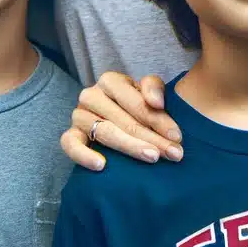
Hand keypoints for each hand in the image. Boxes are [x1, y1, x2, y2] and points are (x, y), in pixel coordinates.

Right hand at [58, 71, 182, 170]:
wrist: (116, 117)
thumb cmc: (136, 104)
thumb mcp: (148, 92)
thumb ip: (154, 88)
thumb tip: (156, 102)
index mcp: (110, 81)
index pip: (137, 102)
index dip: (159, 120)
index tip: (177, 137)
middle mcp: (91, 95)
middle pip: (124, 120)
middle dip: (152, 138)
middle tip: (174, 154)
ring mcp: (78, 115)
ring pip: (104, 133)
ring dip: (130, 146)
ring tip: (152, 157)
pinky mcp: (70, 134)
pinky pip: (70, 145)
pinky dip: (84, 155)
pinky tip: (101, 165)